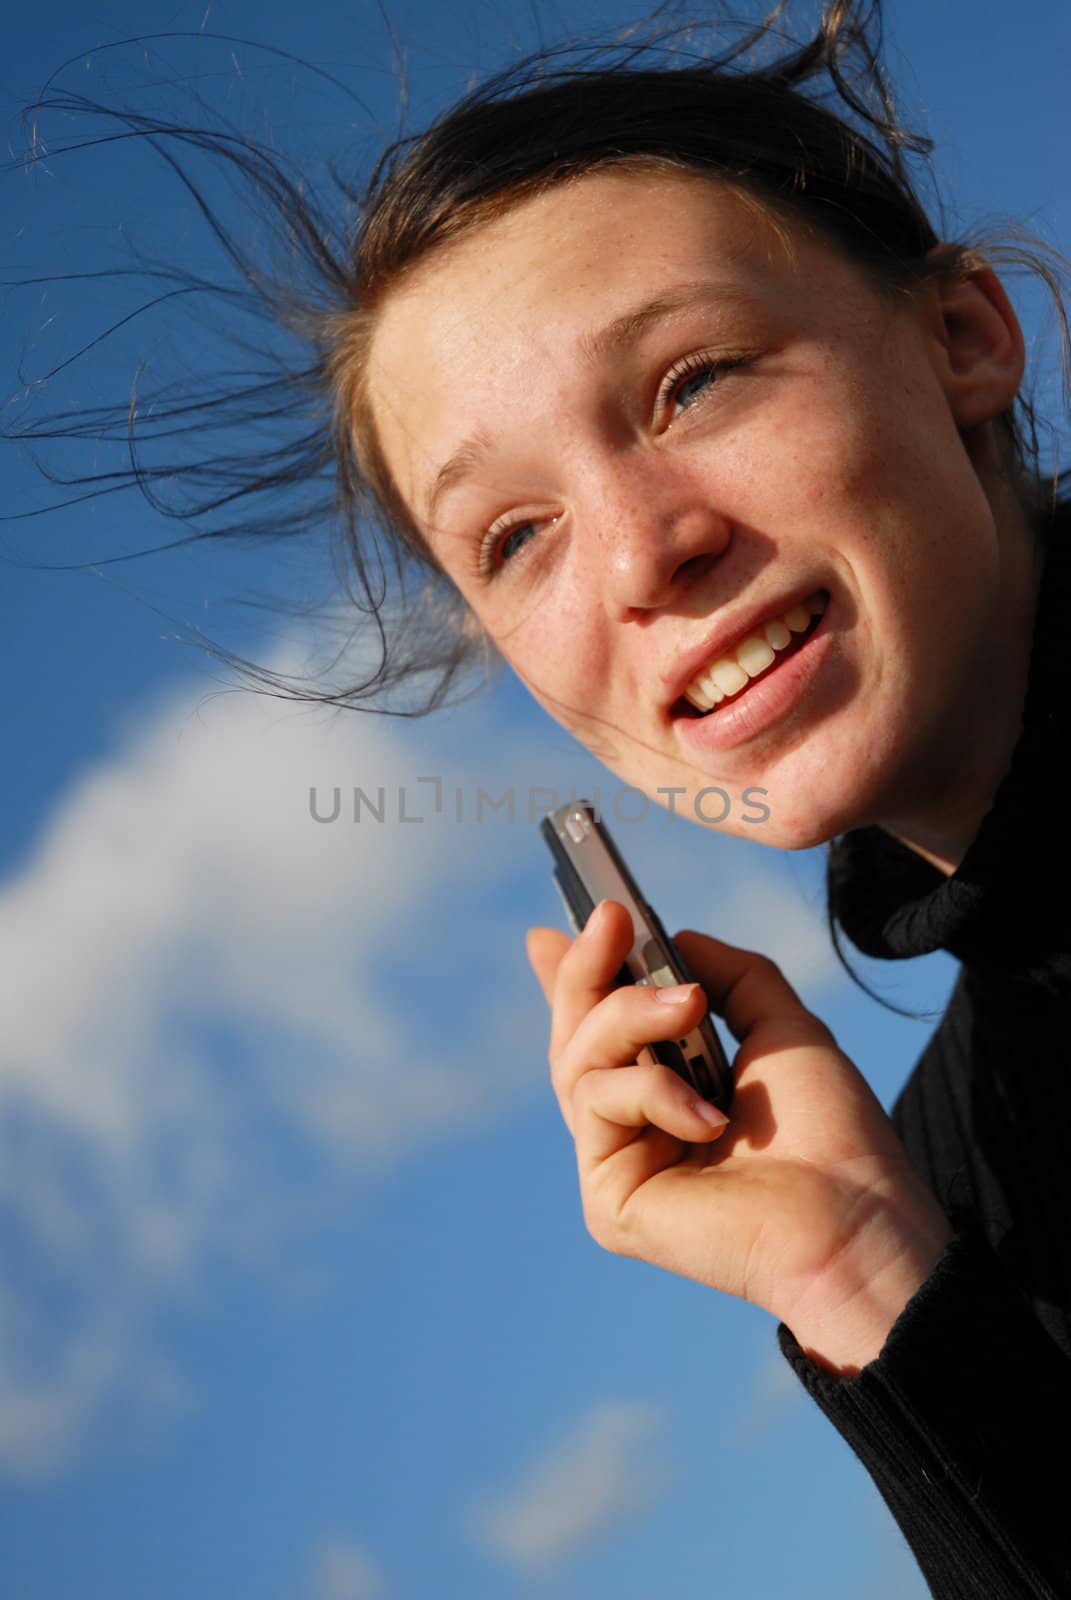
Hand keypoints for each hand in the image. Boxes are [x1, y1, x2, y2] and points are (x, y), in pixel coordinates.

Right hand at [527, 901, 953, 1373]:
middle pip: (575, 1038)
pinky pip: (600, 1106)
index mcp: (668, 1093)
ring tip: (687, 1006)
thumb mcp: (780, 1026)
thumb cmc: (828, 1133)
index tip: (556, 930)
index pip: (600, 1032)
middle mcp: (633, 1129)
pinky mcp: (608, 1199)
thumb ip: (729, 976)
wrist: (855, 1214)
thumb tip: (673, 937)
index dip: (572, 979)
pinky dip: (654, 1092)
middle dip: (586, 971)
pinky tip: (710, 1117)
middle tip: (609, 918)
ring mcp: (616, 1163)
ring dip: (629, 1016)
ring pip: (577, 1063)